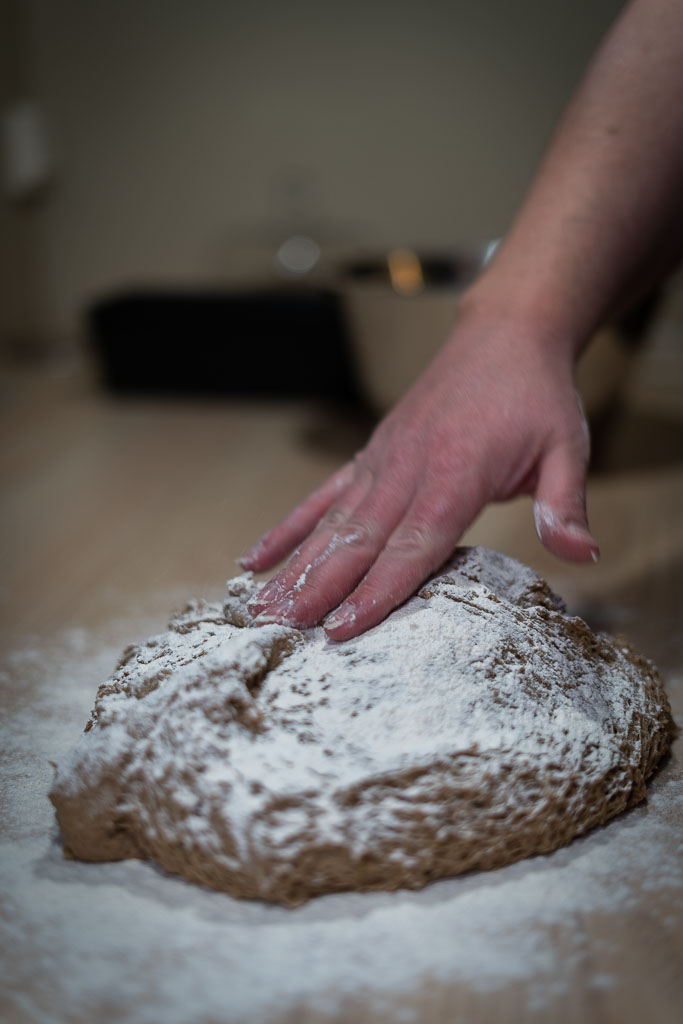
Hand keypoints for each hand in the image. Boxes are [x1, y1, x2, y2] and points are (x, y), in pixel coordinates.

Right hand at [240, 302, 597, 639]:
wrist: (504, 334)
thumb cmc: (536, 395)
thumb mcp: (568, 447)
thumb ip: (567, 504)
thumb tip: (583, 555)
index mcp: (456, 473)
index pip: (412, 544)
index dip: (376, 590)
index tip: (342, 628)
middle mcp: (408, 468)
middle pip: (358, 539)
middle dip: (318, 588)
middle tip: (282, 630)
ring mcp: (383, 460)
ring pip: (331, 522)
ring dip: (294, 566)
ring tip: (259, 606)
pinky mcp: (371, 454)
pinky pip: (323, 495)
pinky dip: (288, 526)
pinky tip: (256, 556)